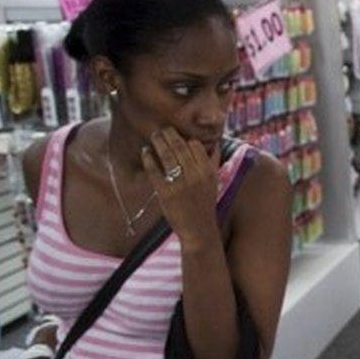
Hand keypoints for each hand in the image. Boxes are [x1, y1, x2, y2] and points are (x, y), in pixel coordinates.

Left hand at [142, 128, 220, 244]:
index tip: (178, 134)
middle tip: (162, 129)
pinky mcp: (165, 193)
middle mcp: (194, 175)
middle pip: (179, 146)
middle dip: (169, 134)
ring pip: (167, 155)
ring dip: (158, 141)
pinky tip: (145, 152)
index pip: (195, 145)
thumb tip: (214, 143)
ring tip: (154, 136)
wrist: (199, 229)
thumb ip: (213, 162)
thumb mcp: (214, 182)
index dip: (185, 138)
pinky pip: (155, 170)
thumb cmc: (205, 204)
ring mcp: (179, 184)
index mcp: (207, 171)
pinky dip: (148, 158)